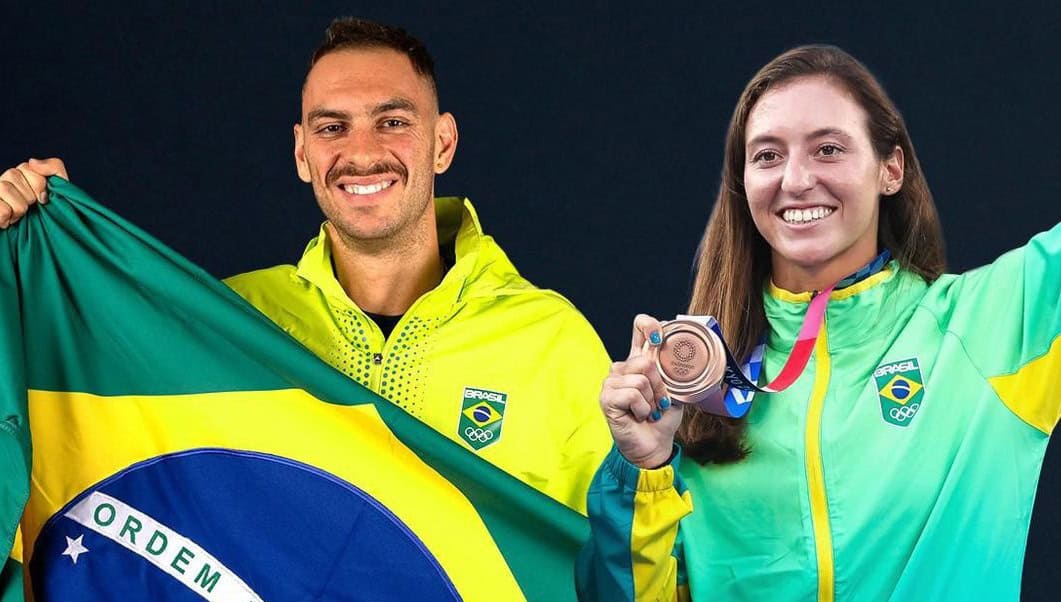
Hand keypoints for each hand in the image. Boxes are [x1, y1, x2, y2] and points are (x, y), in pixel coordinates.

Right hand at [0, 158, 68, 228]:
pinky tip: (8, 222)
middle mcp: (4, 182)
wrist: (46, 241)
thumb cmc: (51, 215)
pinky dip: (6, 217)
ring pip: (4, 187)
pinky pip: (0, 208)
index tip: (45, 200)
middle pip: (13, 175)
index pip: (27, 167)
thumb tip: (33, 162)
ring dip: (18, 208)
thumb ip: (54, 168)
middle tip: (30, 209)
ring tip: (19, 217)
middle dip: (28, 197)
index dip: (39, 184)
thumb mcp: (60, 191)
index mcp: (21, 176)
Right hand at [599, 314, 682, 468]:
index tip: (660, 336)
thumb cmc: (662, 417)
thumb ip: (672, 371)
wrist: (654, 445)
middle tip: (658, 402)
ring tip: (647, 410)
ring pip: (640, 379)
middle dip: (659, 386)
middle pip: (645, 361)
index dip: (649, 325)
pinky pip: (632, 394)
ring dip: (651, 401)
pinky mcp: (606, 397)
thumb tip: (677, 354)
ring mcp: (611, 382)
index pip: (639, 328)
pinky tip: (637, 416)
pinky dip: (641, 408)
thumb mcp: (675, 391)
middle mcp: (623, 367)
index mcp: (639, 360)